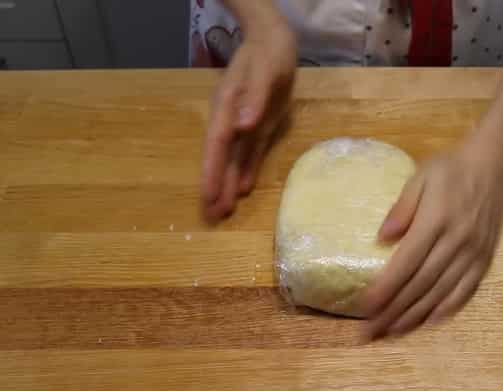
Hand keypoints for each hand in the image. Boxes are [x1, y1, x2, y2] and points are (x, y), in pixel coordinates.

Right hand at [201, 10, 296, 222]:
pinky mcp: (258, 126)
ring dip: (229, 184)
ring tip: (223, 212)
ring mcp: (243, 124)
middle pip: (221, 157)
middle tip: (212, 216)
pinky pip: (250, 153)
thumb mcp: (266, 72)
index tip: (207, 195)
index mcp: (228, 107)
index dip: (212, 171)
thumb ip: (255, 99)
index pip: (217, 145)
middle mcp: (231, 119)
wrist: (274, 41)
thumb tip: (243, 126)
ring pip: (234, 159)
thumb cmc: (269, 54)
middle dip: (216, 185)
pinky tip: (242, 190)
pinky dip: (246, 170)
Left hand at [361, 122, 502, 339]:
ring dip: (414, 316)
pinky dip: (444, 310)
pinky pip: (464, 291)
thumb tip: (382, 237)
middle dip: (393, 310)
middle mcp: (456, 242)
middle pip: (420, 284)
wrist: (495, 166)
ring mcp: (472, 254)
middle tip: (370, 330)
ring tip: (391, 332)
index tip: (365, 307)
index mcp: (436, 220)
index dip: (386, 287)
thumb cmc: (451, 169)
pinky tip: (427, 321)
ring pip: (440, 293)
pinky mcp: (484, 260)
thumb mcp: (421, 177)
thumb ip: (402, 207)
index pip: (407, 262)